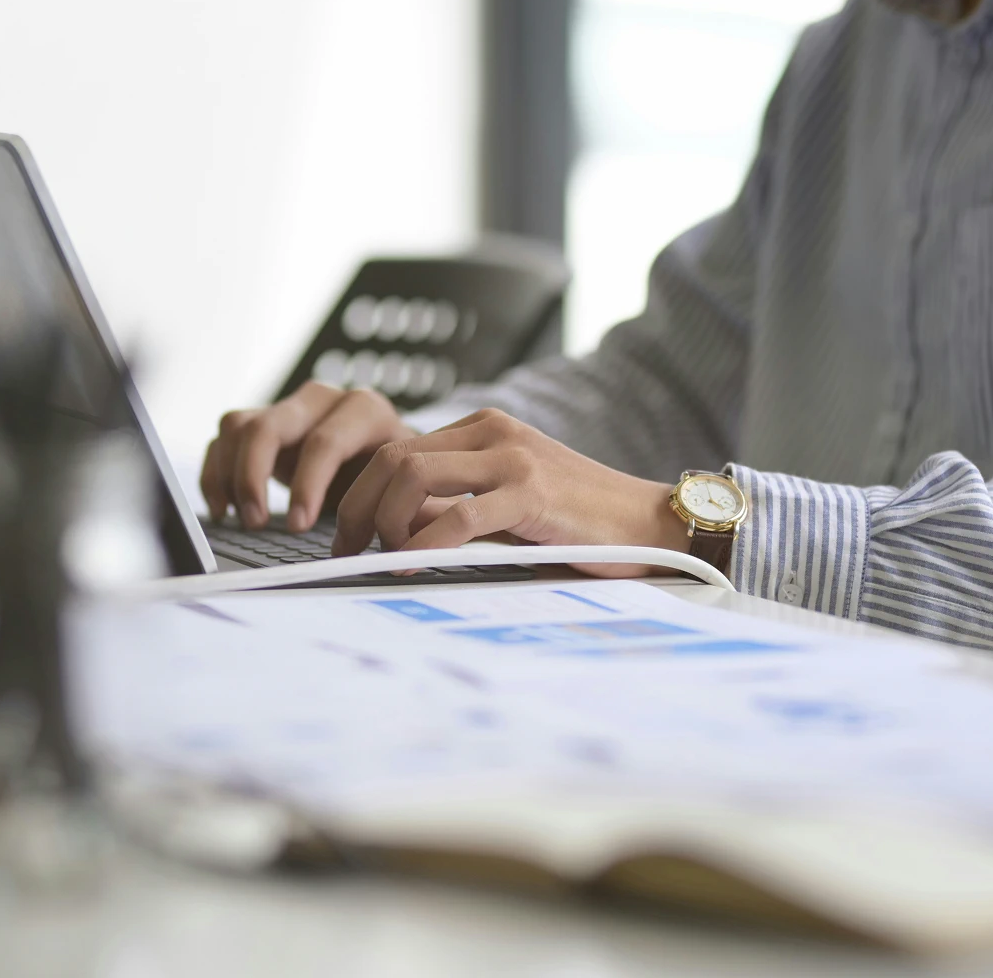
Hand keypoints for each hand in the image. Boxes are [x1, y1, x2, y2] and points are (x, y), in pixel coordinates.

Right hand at [200, 382, 415, 530]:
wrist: (389, 463)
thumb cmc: (406, 480)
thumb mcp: (422, 491)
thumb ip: (421, 513)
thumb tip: (412, 546)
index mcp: (367, 412)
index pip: (326, 442)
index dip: (307, 486)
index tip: (297, 526)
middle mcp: (325, 401)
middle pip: (270, 425)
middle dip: (255, 477)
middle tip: (256, 524)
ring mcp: (291, 408)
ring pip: (241, 426)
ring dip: (232, 475)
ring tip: (244, 520)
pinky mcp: (264, 422)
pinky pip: (225, 437)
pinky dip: (217, 473)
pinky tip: (225, 509)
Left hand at [333, 408, 691, 577]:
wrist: (646, 521)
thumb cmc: (575, 520)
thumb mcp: (505, 503)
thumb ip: (454, 505)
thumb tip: (395, 529)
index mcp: (481, 426)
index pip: (395, 449)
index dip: (359, 493)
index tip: (348, 535)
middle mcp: (490, 430)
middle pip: (392, 458)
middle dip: (358, 508)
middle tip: (346, 551)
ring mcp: (510, 456)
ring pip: (411, 475)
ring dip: (385, 523)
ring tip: (386, 558)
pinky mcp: (529, 491)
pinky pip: (456, 515)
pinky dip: (423, 544)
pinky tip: (413, 565)